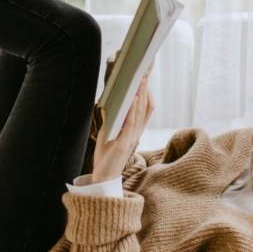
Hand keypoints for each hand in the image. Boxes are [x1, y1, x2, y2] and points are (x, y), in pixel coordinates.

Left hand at [92, 68, 154, 182]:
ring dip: (141, 96)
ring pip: (140, 113)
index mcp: (135, 131)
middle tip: (146, 73)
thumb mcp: (111, 135)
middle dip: (146, 90)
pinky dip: (132, 110)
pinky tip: (132, 99)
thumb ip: (113, 121)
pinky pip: (129, 124)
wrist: (104, 178)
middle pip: (145, 108)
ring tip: (141, 81)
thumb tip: (108, 104)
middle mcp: (136, 133)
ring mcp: (131, 138)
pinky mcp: (124, 143)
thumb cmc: (107, 157)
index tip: (147, 80)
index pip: (147, 110)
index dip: (148, 95)